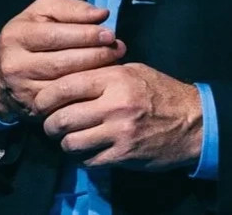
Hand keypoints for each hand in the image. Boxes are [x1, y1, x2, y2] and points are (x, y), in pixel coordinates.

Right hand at [0, 0, 126, 121]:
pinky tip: (101, 81)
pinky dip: (86, 91)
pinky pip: (65, 101)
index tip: (110, 34)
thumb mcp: (44, 12)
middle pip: (62, 62)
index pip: (56, 36)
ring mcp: (23, 90)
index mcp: (16, 35)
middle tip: (118, 48)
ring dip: (94, 73)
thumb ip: (72, 9)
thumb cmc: (31, 34)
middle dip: (95, 55)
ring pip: (65, 84)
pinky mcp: (33, 108)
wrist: (3, 74)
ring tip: (114, 62)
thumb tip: (101, 14)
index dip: (86, 35)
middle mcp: (15, 64)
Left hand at [35, 63, 202, 171]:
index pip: (67, 85)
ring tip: (68, 137)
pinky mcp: (122, 156)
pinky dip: (83, 157)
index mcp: (116, 78)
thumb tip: (71, 72)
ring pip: (71, 142)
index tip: (40, 101)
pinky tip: (88, 149)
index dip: (46, 96)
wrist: (192, 122)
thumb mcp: (134, 71)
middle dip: (49, 123)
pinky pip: (88, 161)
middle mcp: (114, 104)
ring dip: (65, 142)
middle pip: (63, 117)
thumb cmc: (161, 91)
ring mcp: (118, 133)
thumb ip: (104, 72)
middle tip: (49, 123)